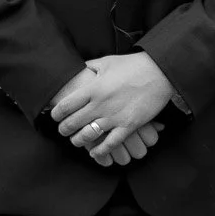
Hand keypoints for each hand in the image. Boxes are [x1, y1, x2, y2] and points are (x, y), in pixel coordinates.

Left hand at [51, 53, 175, 157]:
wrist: (160, 72)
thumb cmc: (133, 65)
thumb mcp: (107, 61)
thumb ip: (90, 67)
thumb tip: (79, 69)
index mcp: (93, 88)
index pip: (65, 106)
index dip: (56, 114)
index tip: (54, 116)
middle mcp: (100, 104)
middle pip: (72, 123)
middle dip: (64, 129)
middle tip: (63, 130)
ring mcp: (114, 117)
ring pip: (87, 136)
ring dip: (78, 141)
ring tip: (76, 141)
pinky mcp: (128, 126)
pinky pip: (109, 144)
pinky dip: (99, 151)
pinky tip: (94, 153)